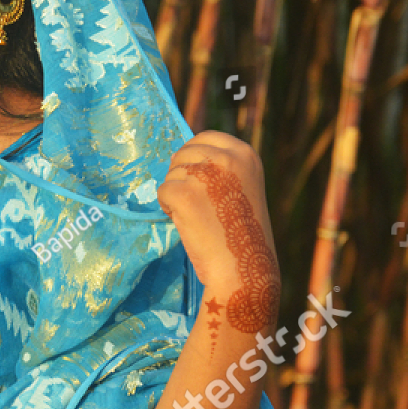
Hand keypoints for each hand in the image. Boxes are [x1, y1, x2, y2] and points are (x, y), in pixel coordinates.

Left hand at [156, 131, 278, 335]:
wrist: (244, 270)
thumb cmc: (241, 234)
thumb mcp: (242, 188)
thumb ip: (221, 169)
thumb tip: (181, 155)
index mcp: (245, 154)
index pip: (206, 138)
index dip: (194, 156)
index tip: (197, 177)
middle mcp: (227, 158)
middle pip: (184, 153)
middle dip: (183, 176)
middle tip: (200, 205)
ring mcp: (205, 173)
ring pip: (172, 173)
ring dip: (177, 194)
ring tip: (200, 217)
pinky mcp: (183, 192)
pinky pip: (162, 192)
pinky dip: (169, 209)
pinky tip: (190, 224)